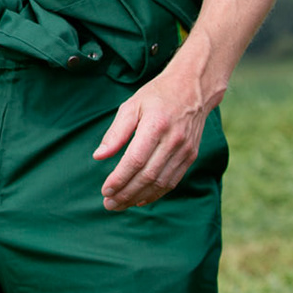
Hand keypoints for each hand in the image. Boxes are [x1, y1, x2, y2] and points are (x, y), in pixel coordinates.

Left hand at [92, 61, 218, 210]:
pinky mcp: (191, 156)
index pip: (135, 160)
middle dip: (126, 193)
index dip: (120, 179)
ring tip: (120, 205)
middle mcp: (173, 140)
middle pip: (148, 176)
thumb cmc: (157, 95)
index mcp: (156, 125)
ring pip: (161, 183)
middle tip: (108, 204)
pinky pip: (172, 181)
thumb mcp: (131, 106)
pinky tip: (140, 199)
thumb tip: (99, 156)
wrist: (193, 88)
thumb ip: (115, 133)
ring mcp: (185, 150)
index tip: (105, 190)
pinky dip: (155, 194)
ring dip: (139, 198)